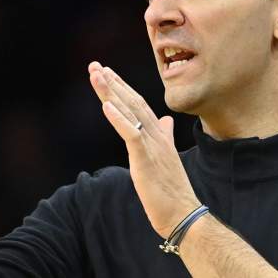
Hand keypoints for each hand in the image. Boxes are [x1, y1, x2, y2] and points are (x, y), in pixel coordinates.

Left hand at [88, 61, 200, 237]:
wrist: (183, 213)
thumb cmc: (172, 188)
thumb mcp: (166, 157)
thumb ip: (165, 136)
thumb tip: (165, 120)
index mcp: (158, 134)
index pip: (138, 103)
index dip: (122, 86)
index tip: (106, 71)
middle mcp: (155, 135)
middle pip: (131, 102)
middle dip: (112, 83)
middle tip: (94, 65)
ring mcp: (152, 146)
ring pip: (130, 112)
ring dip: (112, 93)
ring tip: (97, 76)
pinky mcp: (146, 160)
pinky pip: (131, 135)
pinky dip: (119, 119)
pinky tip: (106, 107)